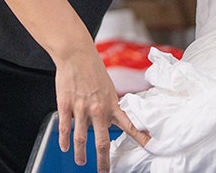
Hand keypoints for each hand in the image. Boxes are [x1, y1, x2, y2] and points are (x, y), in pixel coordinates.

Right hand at [55, 47, 150, 172]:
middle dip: (103, 161)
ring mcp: (81, 108)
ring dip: (81, 153)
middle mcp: (98, 109)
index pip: (129, 125)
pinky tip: (65, 147)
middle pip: (102, 142)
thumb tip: (109, 120)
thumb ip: (109, 105)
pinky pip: (65, 128)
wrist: (76, 54)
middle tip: (104, 172)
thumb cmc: (92, 68)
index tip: (150, 147)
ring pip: (81, 138)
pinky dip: (64, 140)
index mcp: (111, 104)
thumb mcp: (108, 88)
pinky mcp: (66, 104)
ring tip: (81, 161)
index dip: (140, 137)